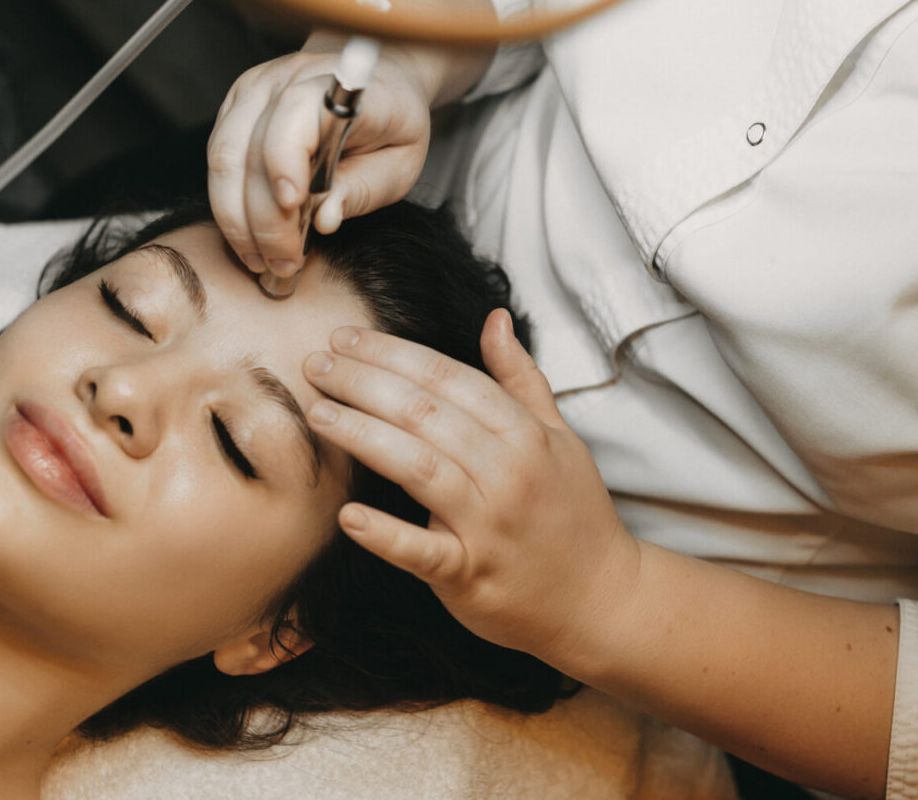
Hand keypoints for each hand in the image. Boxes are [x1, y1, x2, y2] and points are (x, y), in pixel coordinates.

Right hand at [207, 40, 434, 278]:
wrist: (377, 81)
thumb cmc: (391, 126)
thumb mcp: (400, 163)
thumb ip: (363, 190)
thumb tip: (323, 220)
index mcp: (336, 87)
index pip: (296, 112)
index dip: (285, 159)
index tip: (292, 206)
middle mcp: (286, 79)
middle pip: (250, 148)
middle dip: (262, 217)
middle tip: (283, 263)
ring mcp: (254, 91)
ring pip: (223, 158)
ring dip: (236, 219)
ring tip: (262, 260)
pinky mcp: (234, 108)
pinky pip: (217, 161)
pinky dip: (228, 206)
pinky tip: (250, 238)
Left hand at [300, 309, 642, 665]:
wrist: (602, 599)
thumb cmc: (574, 514)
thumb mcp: (559, 438)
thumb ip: (521, 379)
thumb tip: (494, 319)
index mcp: (526, 434)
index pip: (448, 378)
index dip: (393, 353)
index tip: (347, 339)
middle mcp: (508, 473)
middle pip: (425, 413)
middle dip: (363, 382)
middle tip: (315, 365)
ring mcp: (490, 525)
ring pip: (418, 467)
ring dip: (361, 435)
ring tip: (317, 413)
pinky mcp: (471, 575)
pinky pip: (423, 552)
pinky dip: (386, 535)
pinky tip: (348, 515)